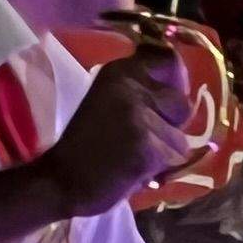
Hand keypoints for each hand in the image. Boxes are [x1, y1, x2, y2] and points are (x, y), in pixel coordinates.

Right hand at [41, 45, 200, 216]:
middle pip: (182, 104)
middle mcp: (130, 87)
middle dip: (171, 126)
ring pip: (181, 139)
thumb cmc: (88, 147)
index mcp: (119, 72)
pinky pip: (174, 160)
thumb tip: (182, 91)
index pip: (168, 60)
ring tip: (132, 157)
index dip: (176, 82)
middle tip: (139, 139)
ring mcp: (138, 117)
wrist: (59, 182)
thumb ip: (142, 92)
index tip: (163, 102)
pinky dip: (159, 171)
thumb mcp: (111, 103)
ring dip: (164, 154)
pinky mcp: (146, 147)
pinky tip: (132, 171)